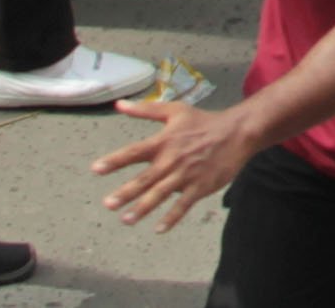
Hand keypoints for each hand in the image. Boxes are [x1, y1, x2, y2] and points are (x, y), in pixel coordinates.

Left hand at [95, 98, 265, 227]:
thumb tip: (119, 105)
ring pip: (161, 194)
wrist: (238, 132)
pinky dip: (172, 217)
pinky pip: (184, 205)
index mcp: (164, 141)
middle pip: (145, 178)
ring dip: (143, 207)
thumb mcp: (175, 111)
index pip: (135, 152)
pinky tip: (159, 229)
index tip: (96, 169)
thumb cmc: (203, 122)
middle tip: (108, 204)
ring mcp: (187, 174)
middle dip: (126, 192)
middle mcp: (173, 159)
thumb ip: (146, 110)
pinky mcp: (201, 186)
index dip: (115, 160)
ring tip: (126, 220)